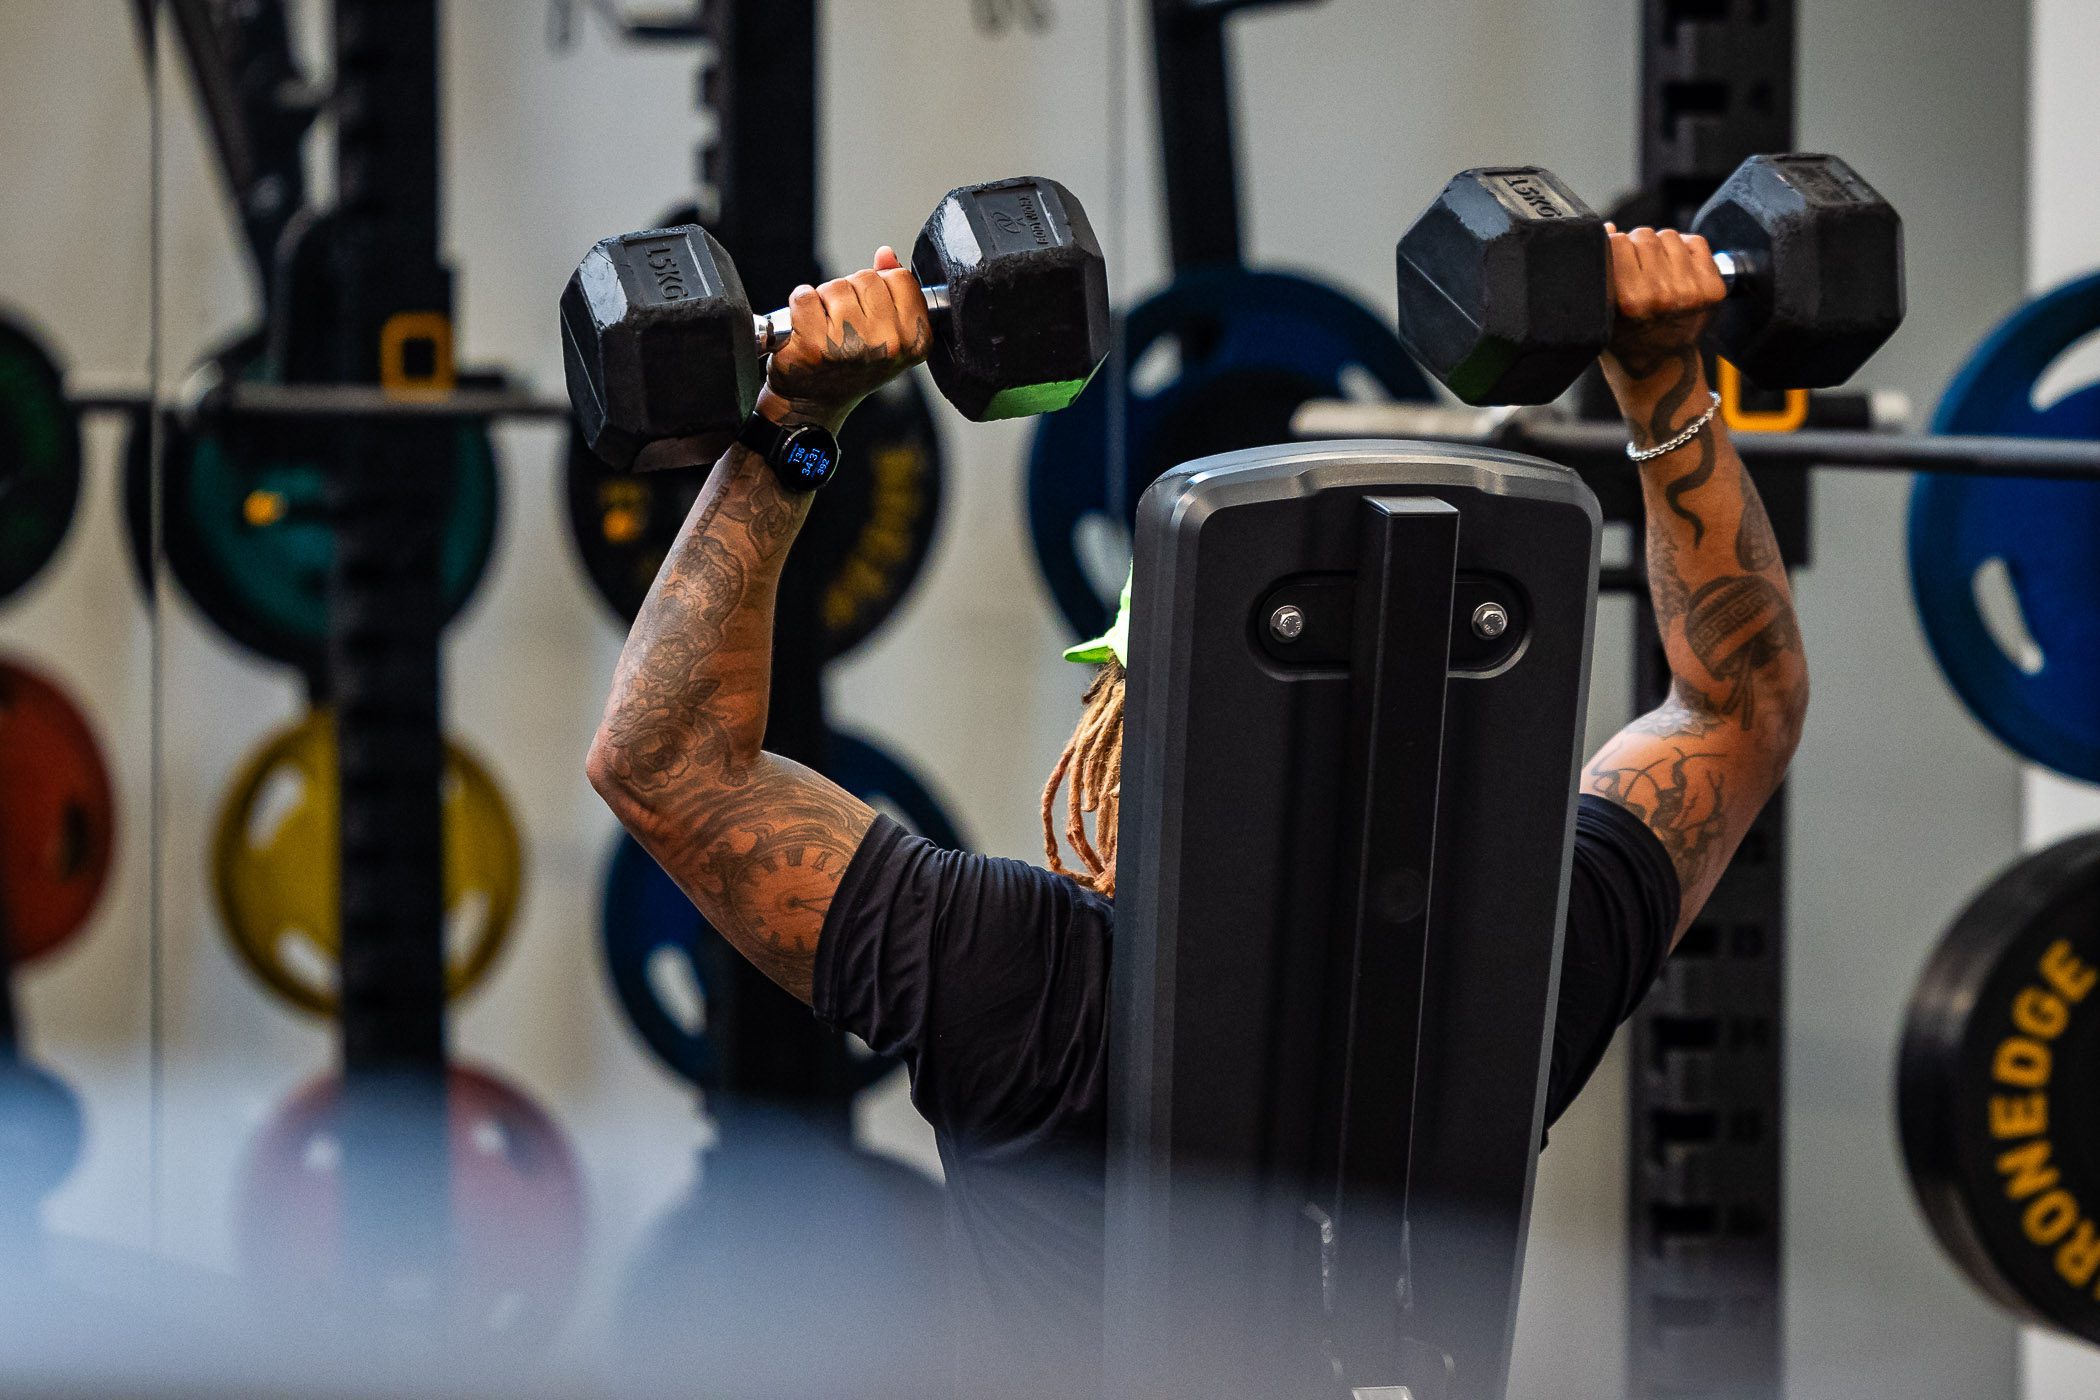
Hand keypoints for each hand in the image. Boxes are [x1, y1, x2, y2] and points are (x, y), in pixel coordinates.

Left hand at [758, 246, 931, 430]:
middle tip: (845, 326)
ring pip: (835, 286)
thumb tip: (886, 255)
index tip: (871, 312)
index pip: (901, 278)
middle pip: (867, 278)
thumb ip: (892, 290)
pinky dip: (799, 307)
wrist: (812, 403)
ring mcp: (851, 344)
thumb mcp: (885, 333)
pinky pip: (805, 296)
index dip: (881, 287)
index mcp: (915, 340)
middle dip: (851, 294)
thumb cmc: (848, 369)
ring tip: (826, 330)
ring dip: (824, 302)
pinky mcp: (815, 344)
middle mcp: (888, 344)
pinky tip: (806, 330)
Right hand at [1600, 224, 1727, 379]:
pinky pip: (1695, 243)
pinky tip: (1675, 273)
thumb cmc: (1625, 339)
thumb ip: (1602, 269)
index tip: (1612, 261)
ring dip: (1659, 248)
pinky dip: (1684, 251)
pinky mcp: (1713, 289)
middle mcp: (1664, 295)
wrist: (1661, 368)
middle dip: (1635, 248)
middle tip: (1634, 272)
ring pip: (1668, 236)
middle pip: (1644, 235)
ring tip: (1655, 274)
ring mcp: (1692, 291)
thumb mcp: (1601, 310)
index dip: (1612, 247)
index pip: (1618, 242)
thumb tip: (1608, 228)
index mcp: (1631, 302)